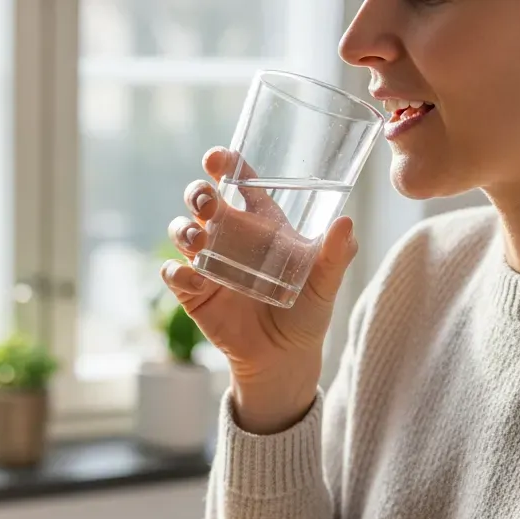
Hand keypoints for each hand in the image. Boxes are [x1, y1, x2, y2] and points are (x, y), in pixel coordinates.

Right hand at [163, 147, 358, 434]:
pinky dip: (178, 272)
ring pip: (181, 231)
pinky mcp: (193, 293)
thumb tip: (346, 223)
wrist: (284, 358)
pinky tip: (195, 279)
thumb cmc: (307, 314)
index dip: (226, 164)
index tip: (217, 158)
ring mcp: (208, 263)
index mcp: (260, 224)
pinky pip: (174, 274)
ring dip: (183, 229)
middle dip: (197, 193)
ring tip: (199, 241)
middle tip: (208, 203)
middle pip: (202, 200)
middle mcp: (230, 237)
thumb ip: (335, 255)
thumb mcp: (325, 283)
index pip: (239, 182)